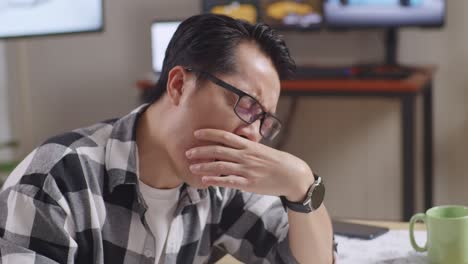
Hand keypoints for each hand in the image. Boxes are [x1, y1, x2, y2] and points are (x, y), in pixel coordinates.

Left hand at [185, 129, 314, 200]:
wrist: (293, 176)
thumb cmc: (277, 162)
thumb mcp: (262, 149)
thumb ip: (247, 147)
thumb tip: (233, 143)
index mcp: (249, 145)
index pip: (225, 136)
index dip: (209, 134)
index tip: (196, 133)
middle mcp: (246, 156)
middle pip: (218, 151)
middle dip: (201, 151)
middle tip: (188, 152)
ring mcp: (247, 170)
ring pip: (220, 166)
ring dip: (204, 166)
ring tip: (192, 167)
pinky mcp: (249, 184)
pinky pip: (228, 181)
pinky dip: (215, 180)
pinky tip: (205, 180)